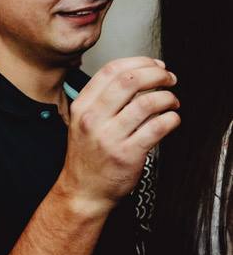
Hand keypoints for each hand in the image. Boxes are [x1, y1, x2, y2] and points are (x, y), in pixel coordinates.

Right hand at [59, 57, 178, 217]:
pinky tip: (171, 120)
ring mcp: (109, 137)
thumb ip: (103, 99)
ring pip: (148, 102)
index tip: (154, 65)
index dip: (139, 62)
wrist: (83, 191)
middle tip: (169, 79)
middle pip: (130, 80)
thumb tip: (139, 75)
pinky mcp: (127, 154)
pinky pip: (158, 127)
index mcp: (82, 107)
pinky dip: (172, 119)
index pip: (111, 71)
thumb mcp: (83, 122)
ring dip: (168, 98)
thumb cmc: (88, 157)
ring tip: (172, 103)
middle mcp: (93, 119)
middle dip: (157, 74)